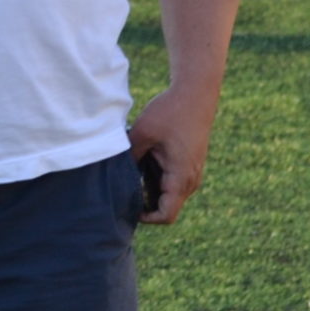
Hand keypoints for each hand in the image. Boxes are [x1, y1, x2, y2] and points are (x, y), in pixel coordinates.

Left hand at [128, 83, 219, 225]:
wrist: (196, 92)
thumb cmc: (170, 111)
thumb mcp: (141, 133)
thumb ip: (128, 159)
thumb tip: (113, 178)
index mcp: (181, 176)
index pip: (166, 215)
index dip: (145, 218)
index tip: (127, 204)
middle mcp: (191, 180)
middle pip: (165, 207)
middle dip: (144, 202)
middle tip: (124, 184)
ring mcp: (192, 173)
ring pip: (168, 195)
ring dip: (150, 188)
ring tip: (135, 167)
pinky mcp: (189, 165)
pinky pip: (172, 182)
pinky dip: (156, 178)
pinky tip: (144, 159)